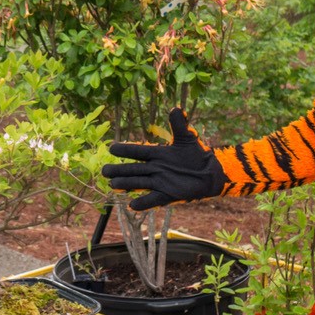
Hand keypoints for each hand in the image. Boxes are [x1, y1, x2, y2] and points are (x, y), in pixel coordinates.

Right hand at [101, 108, 225, 209]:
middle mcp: (155, 168)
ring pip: (140, 183)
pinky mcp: (168, 194)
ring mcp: (160, 182)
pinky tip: (132, 205)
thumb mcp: (187, 138)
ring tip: (113, 184)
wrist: (210, 172)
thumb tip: (175, 108)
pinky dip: (144, 202)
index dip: (126, 150)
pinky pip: (154, 199)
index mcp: (158, 154)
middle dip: (119, 170)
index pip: (138, 152)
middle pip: (133, 169)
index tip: (112, 148)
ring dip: (127, 184)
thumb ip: (179, 125)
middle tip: (104, 171)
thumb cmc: (196, 154)